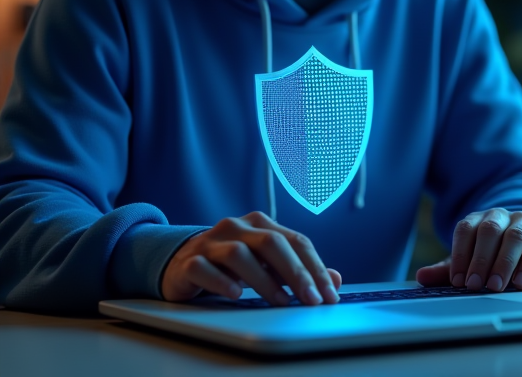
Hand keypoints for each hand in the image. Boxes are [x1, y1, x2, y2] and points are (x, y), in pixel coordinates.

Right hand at [161, 211, 340, 305]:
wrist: (182, 262)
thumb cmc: (232, 264)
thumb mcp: (268, 264)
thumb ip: (300, 270)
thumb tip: (336, 279)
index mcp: (260, 224)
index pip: (296, 240)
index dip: (315, 267)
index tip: (328, 294)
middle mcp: (236, 227)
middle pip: (271, 243)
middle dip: (296, 273)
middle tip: (310, 299)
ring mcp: (211, 243)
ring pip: (239, 254)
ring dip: (263, 279)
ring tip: (280, 301)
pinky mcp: (189, 262)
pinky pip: (204, 268)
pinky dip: (221, 281)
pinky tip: (236, 295)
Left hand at [416, 208, 521, 291]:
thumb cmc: (490, 253)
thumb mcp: (468, 259)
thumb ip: (446, 269)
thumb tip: (421, 277)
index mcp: (482, 219)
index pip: (467, 230)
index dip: (461, 255)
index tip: (458, 281)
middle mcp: (508, 219)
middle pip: (494, 232)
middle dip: (487, 260)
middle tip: (483, 285)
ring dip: (517, 263)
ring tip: (512, 286)